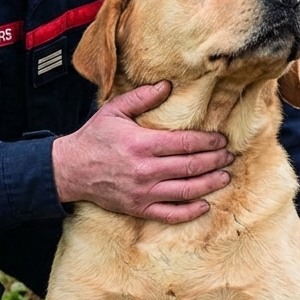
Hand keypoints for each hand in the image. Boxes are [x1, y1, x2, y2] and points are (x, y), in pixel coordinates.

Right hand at [52, 81, 233, 223]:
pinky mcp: (139, 208)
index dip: (208, 142)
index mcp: (141, 144)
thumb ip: (142, 97)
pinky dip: (190, 212)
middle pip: (191, 166)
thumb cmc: (94, 138)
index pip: (185, 143)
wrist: (70, 170)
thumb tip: (167, 84)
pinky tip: (204, 205)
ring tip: (224, 177)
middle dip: (215, 161)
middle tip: (229, 156)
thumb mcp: (114, 110)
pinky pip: (170, 214)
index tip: (221, 140)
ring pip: (186, 191)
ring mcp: (143, 192)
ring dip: (209, 184)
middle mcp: (145, 170)